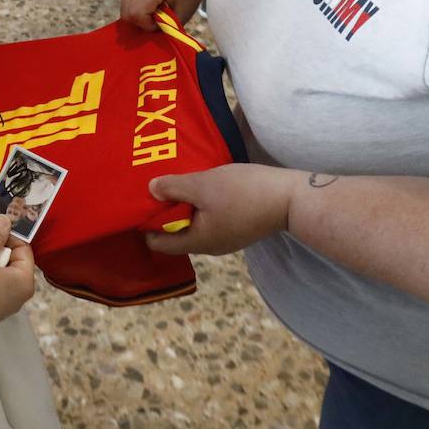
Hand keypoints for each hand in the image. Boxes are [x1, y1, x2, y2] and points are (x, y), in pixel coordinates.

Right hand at [119, 0, 214, 29]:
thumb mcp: (184, 11)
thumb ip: (166, 26)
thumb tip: (150, 37)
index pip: (136, 14)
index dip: (147, 25)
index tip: (163, 22)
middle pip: (126, 12)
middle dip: (141, 21)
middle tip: (158, 17)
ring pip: (123, 6)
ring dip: (137, 12)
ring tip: (155, 7)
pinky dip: (134, 3)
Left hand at [144, 165, 298, 256]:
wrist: (291, 198)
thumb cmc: (243, 193)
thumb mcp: (202, 185)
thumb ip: (173, 189)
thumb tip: (150, 191)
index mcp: (198, 242)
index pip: (159, 244)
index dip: (145, 225)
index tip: (138, 203)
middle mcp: (210, 246)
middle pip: (176, 233)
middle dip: (164, 212)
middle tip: (154, 188)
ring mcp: (227, 237)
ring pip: (194, 224)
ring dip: (184, 206)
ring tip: (175, 183)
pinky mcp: (239, 226)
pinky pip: (210, 218)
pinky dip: (200, 205)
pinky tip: (199, 186)